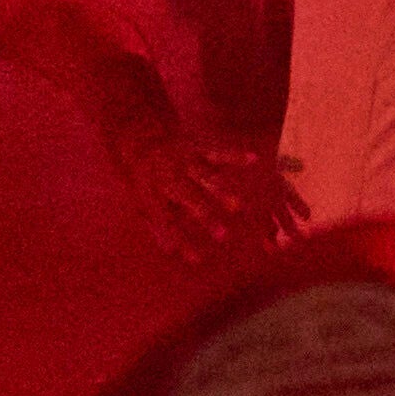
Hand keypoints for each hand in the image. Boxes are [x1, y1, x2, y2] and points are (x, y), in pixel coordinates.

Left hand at [112, 108, 301, 267]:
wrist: (140, 135)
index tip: (199, 259)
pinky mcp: (197, 146)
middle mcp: (169, 176)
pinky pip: (218, 151)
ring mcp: (184, 160)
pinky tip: (253, 159)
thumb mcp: (141, 201)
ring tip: (237, 207)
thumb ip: (156, 224)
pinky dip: (236, 155)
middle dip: (206, 216)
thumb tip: (169, 249)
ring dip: (222, 192)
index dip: (183, 241)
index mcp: (153, 193)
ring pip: (205, 176)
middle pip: (188, 197)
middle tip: (223, 236)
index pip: (167, 221)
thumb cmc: (145, 177)